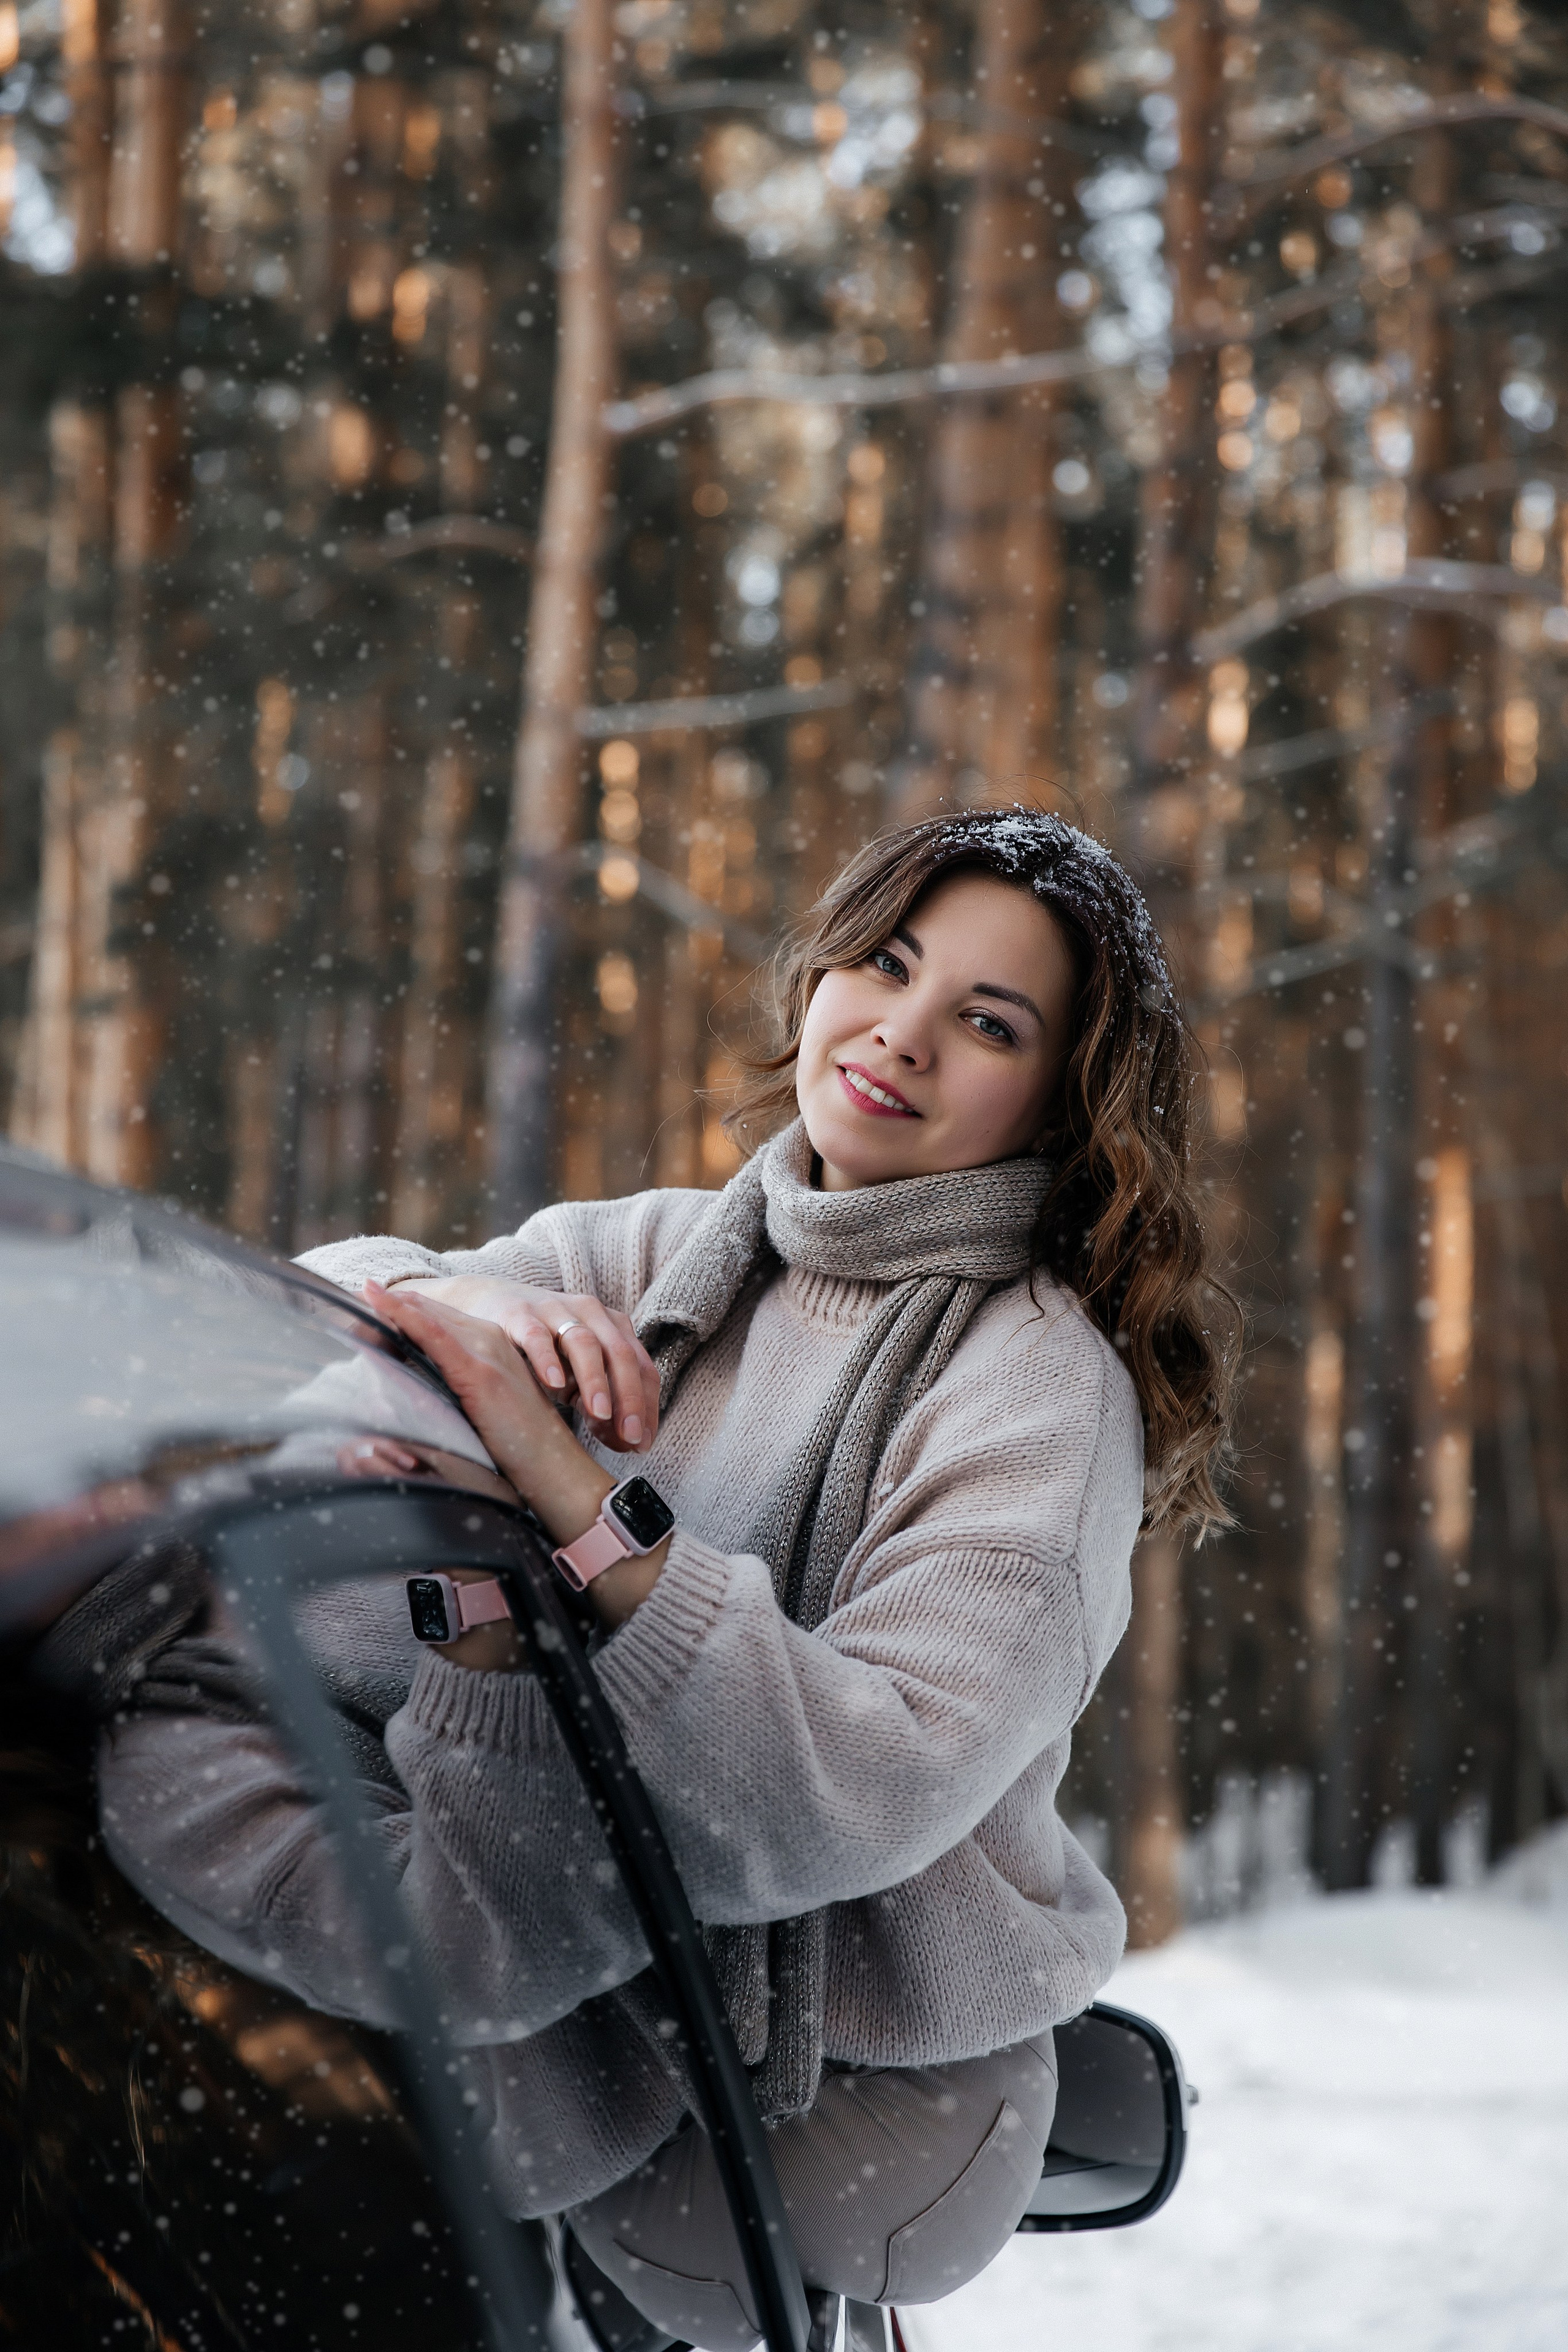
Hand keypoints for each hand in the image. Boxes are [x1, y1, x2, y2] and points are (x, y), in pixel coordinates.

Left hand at [364, 1281, 670, 1646]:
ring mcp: (489, 1355)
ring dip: (398, 1306)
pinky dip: (407, 1318)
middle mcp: (495, 1345)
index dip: (414, 1314)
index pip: (448, 1326)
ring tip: (368, 1291)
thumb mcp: (490, 1417)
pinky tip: (385, 1305)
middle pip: (439, 1317)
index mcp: (497, 1353)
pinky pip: (436, 1337)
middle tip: (364, 1292)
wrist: (557, 1472)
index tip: (380, 1304)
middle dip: (400, 1305)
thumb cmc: (526, 1456)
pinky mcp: (481, 1374)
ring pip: (435, 1321)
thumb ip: (465, 1401)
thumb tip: (422, 1408)